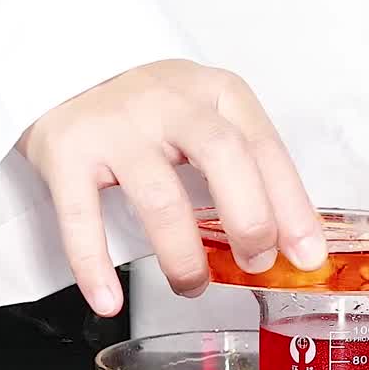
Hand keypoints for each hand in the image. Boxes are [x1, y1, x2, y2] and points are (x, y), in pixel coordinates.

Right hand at [18, 60, 326, 315]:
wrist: (62, 69)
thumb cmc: (150, 109)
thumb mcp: (207, 117)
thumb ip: (246, 168)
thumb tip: (289, 243)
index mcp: (216, 93)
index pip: (265, 148)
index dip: (292, 206)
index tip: (306, 255)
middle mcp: (169, 102)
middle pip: (223, 156)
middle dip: (249, 219)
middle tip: (255, 262)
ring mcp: (116, 125)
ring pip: (160, 196)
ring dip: (182, 255)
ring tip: (191, 284)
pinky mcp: (66, 151)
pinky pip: (82, 217)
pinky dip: (95, 266)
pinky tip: (109, 301)